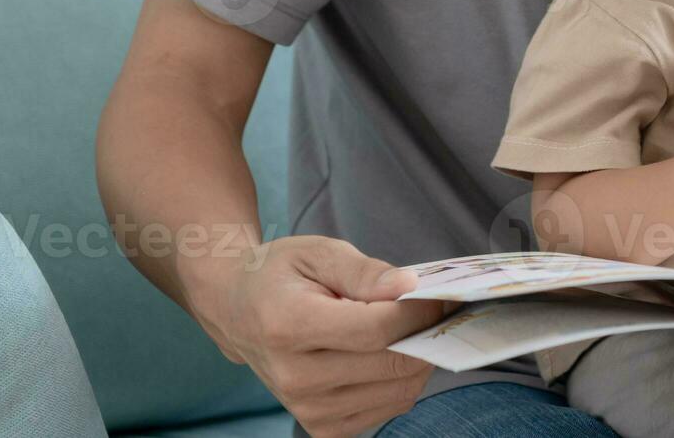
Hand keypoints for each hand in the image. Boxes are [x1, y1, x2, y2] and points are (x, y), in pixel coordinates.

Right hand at [183, 235, 445, 436]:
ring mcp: (308, 408)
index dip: (419, 311)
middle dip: (425, 334)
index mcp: (289, 326)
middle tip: (431, 310)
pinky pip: (389, 408)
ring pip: (399, 390)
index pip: (377, 329)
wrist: (236, 311)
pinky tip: (386, 354)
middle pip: (393, 364)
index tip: (437, 294)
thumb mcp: (316, 252)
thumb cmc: (279, 276)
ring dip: (417, 358)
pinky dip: (400, 380)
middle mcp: (295, 377)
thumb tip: (408, 286)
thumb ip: (363, 270)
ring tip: (405, 330)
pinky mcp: (322, 427)